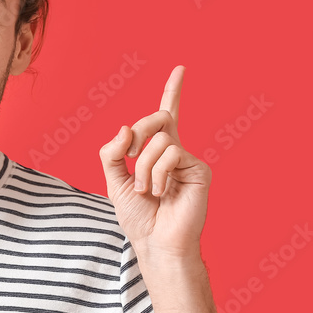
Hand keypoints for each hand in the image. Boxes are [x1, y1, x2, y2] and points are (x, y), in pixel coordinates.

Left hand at [99, 65, 210, 261]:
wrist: (155, 243)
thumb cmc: (138, 217)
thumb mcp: (113, 181)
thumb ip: (112, 153)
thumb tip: (125, 128)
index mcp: (157, 152)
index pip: (166, 115)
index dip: (173, 91)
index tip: (181, 68)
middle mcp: (176, 152)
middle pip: (158, 117)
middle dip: (138, 132)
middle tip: (130, 156)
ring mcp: (189, 160)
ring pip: (160, 139)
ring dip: (143, 166)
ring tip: (147, 189)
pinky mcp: (200, 169)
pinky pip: (171, 153)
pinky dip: (157, 174)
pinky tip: (162, 192)